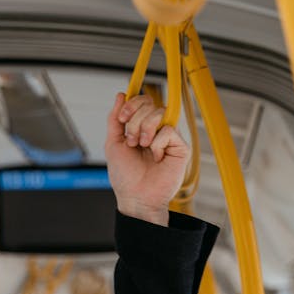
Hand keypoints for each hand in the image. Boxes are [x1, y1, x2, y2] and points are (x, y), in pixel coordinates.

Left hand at [105, 93, 190, 225]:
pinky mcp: (180, 146)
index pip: (142, 101)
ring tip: (142, 147)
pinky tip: (156, 157)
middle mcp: (156, 130)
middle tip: (131, 142)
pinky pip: (169, 130)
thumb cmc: (126, 176)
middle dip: (135, 121)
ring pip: (160, 113)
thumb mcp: (113, 144)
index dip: (132, 104)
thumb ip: (115, 120)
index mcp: (141, 128)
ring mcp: (169, 137)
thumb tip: (120, 95)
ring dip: (144, 130)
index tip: (122, 119)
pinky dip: (157, 143)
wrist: (136, 197)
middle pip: (150, 104)